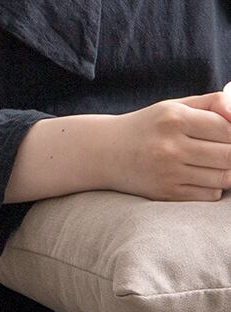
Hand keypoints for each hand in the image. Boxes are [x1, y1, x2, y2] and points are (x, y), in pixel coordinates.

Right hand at [107, 91, 230, 201]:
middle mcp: (171, 147)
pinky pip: (207, 195)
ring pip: (221, 178)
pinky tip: (206, 178)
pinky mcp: (165, 193)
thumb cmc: (148, 127)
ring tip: (220, 165)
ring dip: (228, 172)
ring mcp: (168, 174)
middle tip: (228, 153)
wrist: (106, 153)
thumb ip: (212, 104)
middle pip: (228, 155)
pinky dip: (215, 188)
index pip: (226, 128)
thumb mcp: (175, 106)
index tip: (230, 137)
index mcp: (175, 119)